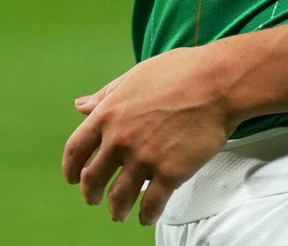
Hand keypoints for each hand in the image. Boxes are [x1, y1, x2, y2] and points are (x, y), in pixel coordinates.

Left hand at [62, 46, 236, 225]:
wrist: (216, 82)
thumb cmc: (179, 72)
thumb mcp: (135, 76)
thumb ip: (106, 94)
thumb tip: (79, 105)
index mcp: (108, 113)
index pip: (75, 150)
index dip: (71, 169)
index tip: (73, 178)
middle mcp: (120, 139)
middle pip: (93, 178)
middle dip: (91, 193)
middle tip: (94, 199)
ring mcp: (144, 158)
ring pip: (118, 198)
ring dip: (115, 210)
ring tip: (118, 213)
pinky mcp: (169, 173)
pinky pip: (150, 206)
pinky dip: (145, 215)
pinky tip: (146, 216)